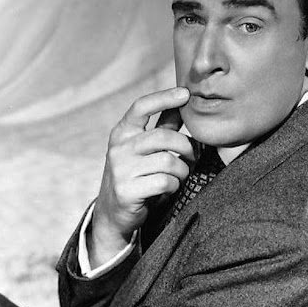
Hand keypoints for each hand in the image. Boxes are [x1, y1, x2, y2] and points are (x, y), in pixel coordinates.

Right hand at [89, 87, 194, 266]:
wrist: (114, 213)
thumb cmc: (137, 174)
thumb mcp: (145, 148)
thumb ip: (164, 126)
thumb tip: (184, 98)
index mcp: (123, 132)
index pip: (141, 107)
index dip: (164, 98)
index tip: (185, 93)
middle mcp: (119, 147)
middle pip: (164, 137)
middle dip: (187, 147)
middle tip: (193, 157)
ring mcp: (120, 169)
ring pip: (168, 161)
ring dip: (182, 170)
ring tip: (178, 175)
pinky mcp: (126, 190)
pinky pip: (164, 182)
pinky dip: (174, 186)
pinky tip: (168, 188)